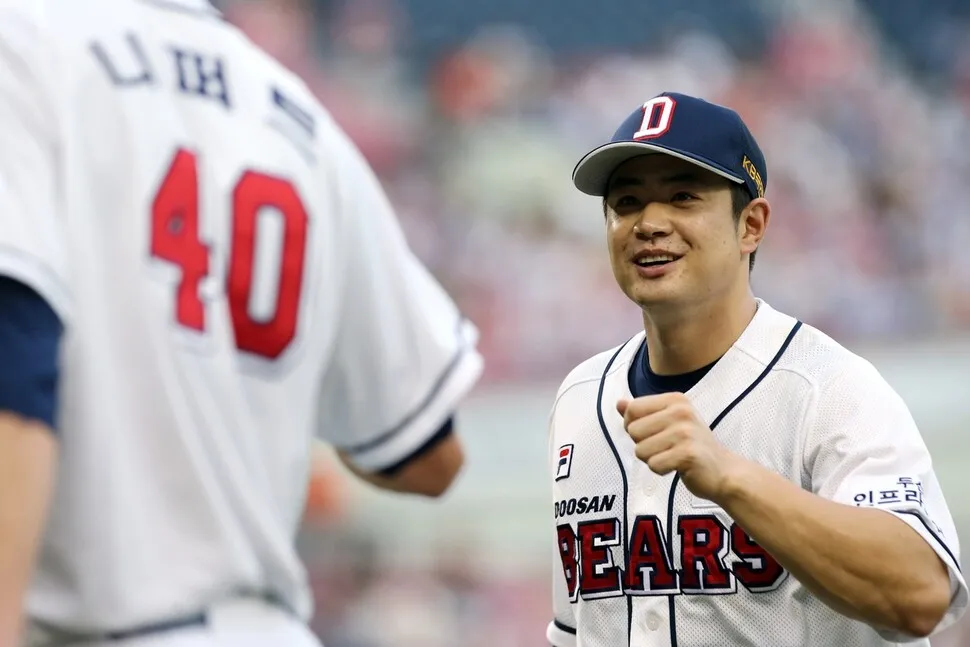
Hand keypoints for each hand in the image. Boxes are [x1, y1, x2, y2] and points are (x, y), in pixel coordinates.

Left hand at [617, 393, 740, 502]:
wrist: (724, 471)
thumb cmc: (690, 446)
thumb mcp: (668, 422)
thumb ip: (642, 412)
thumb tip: (619, 403)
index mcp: (675, 399)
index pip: (632, 409)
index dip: (633, 426)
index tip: (654, 434)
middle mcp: (681, 411)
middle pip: (633, 430)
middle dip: (643, 445)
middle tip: (667, 448)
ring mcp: (685, 432)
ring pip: (640, 450)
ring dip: (652, 459)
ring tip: (672, 456)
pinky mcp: (687, 454)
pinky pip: (654, 465)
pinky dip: (661, 470)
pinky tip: (678, 466)